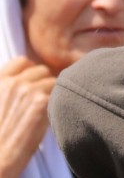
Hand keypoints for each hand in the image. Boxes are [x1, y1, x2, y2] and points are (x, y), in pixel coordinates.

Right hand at [0, 57, 55, 177]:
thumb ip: (8, 91)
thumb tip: (27, 83)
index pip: (22, 61)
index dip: (32, 71)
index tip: (36, 84)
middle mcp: (11, 82)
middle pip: (42, 70)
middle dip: (46, 83)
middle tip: (46, 101)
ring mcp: (26, 90)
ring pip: (54, 80)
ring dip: (55, 93)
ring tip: (49, 111)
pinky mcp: (40, 101)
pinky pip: (61, 93)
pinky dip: (60, 103)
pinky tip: (53, 116)